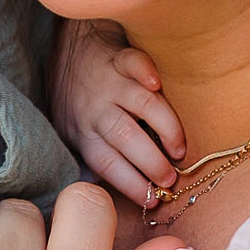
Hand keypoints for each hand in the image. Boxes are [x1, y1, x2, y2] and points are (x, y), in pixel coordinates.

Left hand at [51, 21, 184, 208]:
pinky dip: (145, 71)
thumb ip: (95, 155)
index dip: (131, 183)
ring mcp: (110, 83)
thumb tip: (119, 193)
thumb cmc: (78, 98)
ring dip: (164, 128)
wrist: (71, 48)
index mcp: (84, 132)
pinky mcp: (121, 58)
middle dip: (150, 162)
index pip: (107, 163)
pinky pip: (134, 62)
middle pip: (124, 138)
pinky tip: (157, 84)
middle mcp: (96, 109)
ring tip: (179, 149)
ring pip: (140, 105)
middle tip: (171, 179)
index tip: (153, 200)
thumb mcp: (73, 132)